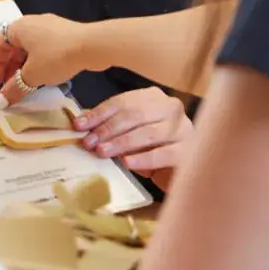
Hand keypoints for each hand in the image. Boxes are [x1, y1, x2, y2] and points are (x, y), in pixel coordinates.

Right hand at [0, 13, 88, 103]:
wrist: (92, 45)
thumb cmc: (56, 56)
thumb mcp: (32, 76)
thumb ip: (14, 89)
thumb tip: (0, 104)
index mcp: (18, 28)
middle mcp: (31, 24)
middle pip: (13, 49)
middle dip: (10, 71)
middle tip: (10, 91)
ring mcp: (49, 28)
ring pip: (30, 51)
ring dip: (25, 70)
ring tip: (26, 88)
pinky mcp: (64, 36)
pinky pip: (44, 50)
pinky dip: (39, 65)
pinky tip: (44, 79)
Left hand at [75, 87, 191, 182]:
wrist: (178, 172)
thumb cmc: (150, 149)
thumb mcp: (129, 134)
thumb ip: (110, 126)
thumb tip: (80, 123)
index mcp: (153, 98)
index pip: (122, 101)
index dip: (99, 113)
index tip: (79, 125)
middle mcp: (171, 108)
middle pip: (135, 114)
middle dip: (108, 128)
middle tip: (89, 142)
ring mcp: (183, 128)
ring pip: (148, 132)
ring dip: (121, 143)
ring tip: (102, 151)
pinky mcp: (189, 151)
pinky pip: (163, 153)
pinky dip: (143, 158)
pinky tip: (127, 163)